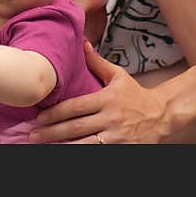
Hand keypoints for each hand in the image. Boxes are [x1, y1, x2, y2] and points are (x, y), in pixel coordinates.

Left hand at [30, 41, 170, 143]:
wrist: (162, 114)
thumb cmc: (136, 95)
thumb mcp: (118, 76)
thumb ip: (97, 62)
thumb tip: (82, 42)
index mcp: (107, 99)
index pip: (76, 107)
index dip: (55, 113)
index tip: (38, 117)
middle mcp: (111, 118)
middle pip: (76, 127)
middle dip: (52, 132)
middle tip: (33, 135)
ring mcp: (117, 137)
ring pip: (85, 145)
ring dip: (63, 147)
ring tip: (44, 148)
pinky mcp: (122, 149)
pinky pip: (98, 153)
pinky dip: (82, 153)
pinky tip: (68, 153)